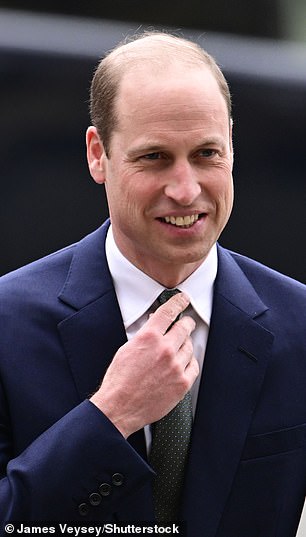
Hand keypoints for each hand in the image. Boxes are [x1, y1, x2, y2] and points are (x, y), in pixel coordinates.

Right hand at [90, 292, 198, 437]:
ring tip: (177, 350)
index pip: (168, 312)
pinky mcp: (182, 383)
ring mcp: (175, 367)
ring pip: (189, 347)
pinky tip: (182, 364)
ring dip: (185, 345)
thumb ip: (145, 335)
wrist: (119, 407)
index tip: (184, 299)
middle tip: (186, 323)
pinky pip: (193, 366)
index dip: (178, 302)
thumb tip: (155, 325)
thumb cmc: (119, 380)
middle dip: (186, 323)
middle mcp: (165, 349)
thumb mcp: (127, 349)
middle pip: (184, 327)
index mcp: (148, 337)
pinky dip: (189, 363)